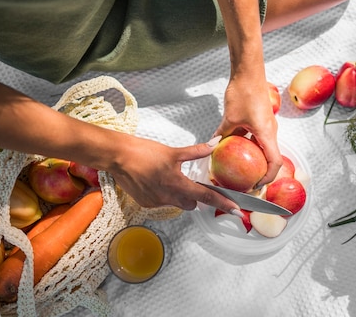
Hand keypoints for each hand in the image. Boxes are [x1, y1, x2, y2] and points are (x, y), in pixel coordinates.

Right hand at [106, 134, 239, 212]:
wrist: (118, 157)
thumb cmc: (144, 152)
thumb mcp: (174, 151)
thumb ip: (197, 151)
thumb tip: (214, 144)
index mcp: (178, 184)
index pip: (207, 197)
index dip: (223, 204)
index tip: (237, 211)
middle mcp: (168, 197)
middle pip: (191, 204)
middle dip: (194, 197)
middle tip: (190, 182)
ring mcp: (156, 202)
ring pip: (175, 202)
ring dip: (177, 193)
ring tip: (167, 176)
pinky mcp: (145, 203)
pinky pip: (161, 201)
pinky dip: (162, 193)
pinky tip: (155, 180)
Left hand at [215, 73, 282, 186]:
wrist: (249, 72)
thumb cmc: (244, 92)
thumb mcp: (230, 118)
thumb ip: (223, 134)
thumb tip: (213, 145)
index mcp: (267, 134)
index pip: (275, 162)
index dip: (268, 177)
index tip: (256, 185)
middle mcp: (270, 131)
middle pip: (271, 157)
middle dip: (261, 172)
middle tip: (247, 181)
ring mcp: (266, 125)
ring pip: (263, 147)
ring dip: (254, 158)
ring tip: (240, 168)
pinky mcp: (260, 119)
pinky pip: (257, 137)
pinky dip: (248, 145)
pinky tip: (234, 147)